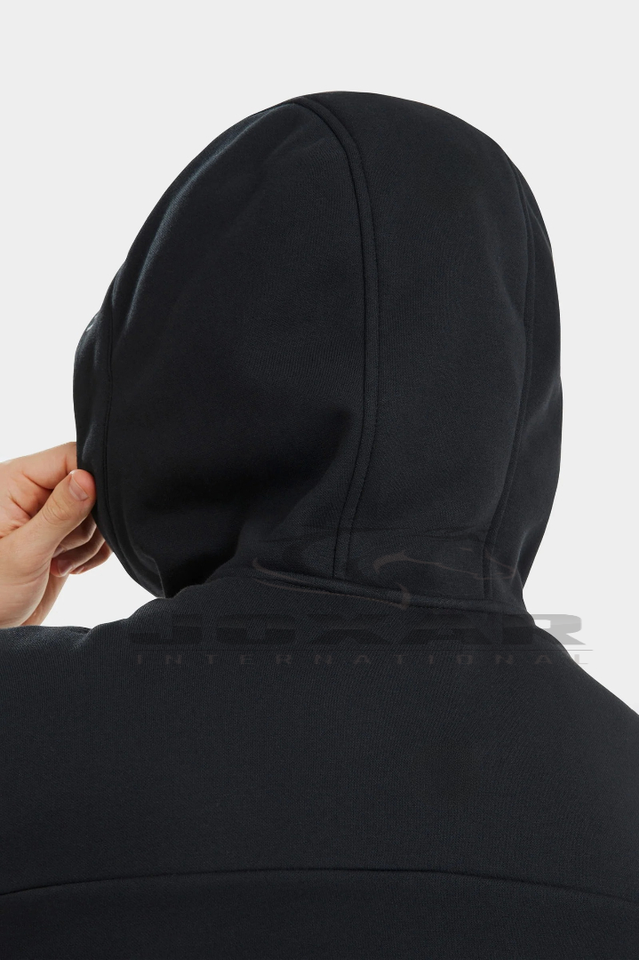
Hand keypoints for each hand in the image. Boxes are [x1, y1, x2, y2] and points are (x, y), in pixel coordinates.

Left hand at [0, 441, 111, 627]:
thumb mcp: (25, 552)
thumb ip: (59, 513)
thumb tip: (88, 478)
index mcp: (14, 481)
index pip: (69, 457)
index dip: (89, 482)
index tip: (87, 516)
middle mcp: (30, 491)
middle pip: (89, 484)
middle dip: (86, 521)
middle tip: (60, 549)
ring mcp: (47, 514)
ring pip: (96, 511)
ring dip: (87, 542)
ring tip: (57, 563)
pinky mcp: (61, 535)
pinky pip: (96, 532)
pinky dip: (91, 552)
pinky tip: (67, 568)